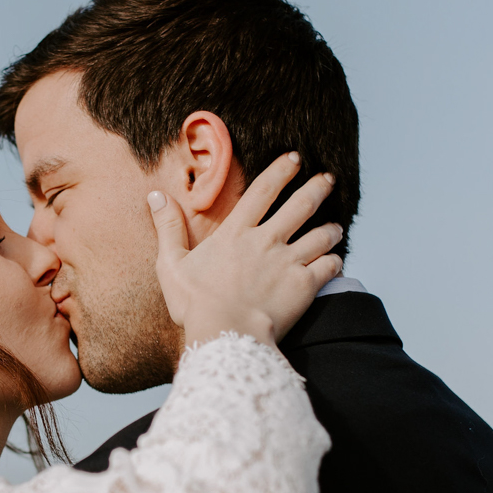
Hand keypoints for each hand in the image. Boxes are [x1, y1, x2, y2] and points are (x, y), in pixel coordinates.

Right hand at [149, 153, 342, 350]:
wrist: (226, 334)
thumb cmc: (195, 304)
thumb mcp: (171, 265)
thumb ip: (168, 228)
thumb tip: (156, 196)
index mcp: (236, 233)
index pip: (263, 191)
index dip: (280, 171)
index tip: (295, 158)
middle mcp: (266, 241)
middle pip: (300, 205)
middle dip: (317, 188)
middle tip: (328, 179)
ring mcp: (288, 262)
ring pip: (321, 235)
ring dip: (331, 229)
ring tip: (336, 227)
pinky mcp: (304, 285)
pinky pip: (329, 266)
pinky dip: (335, 261)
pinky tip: (336, 261)